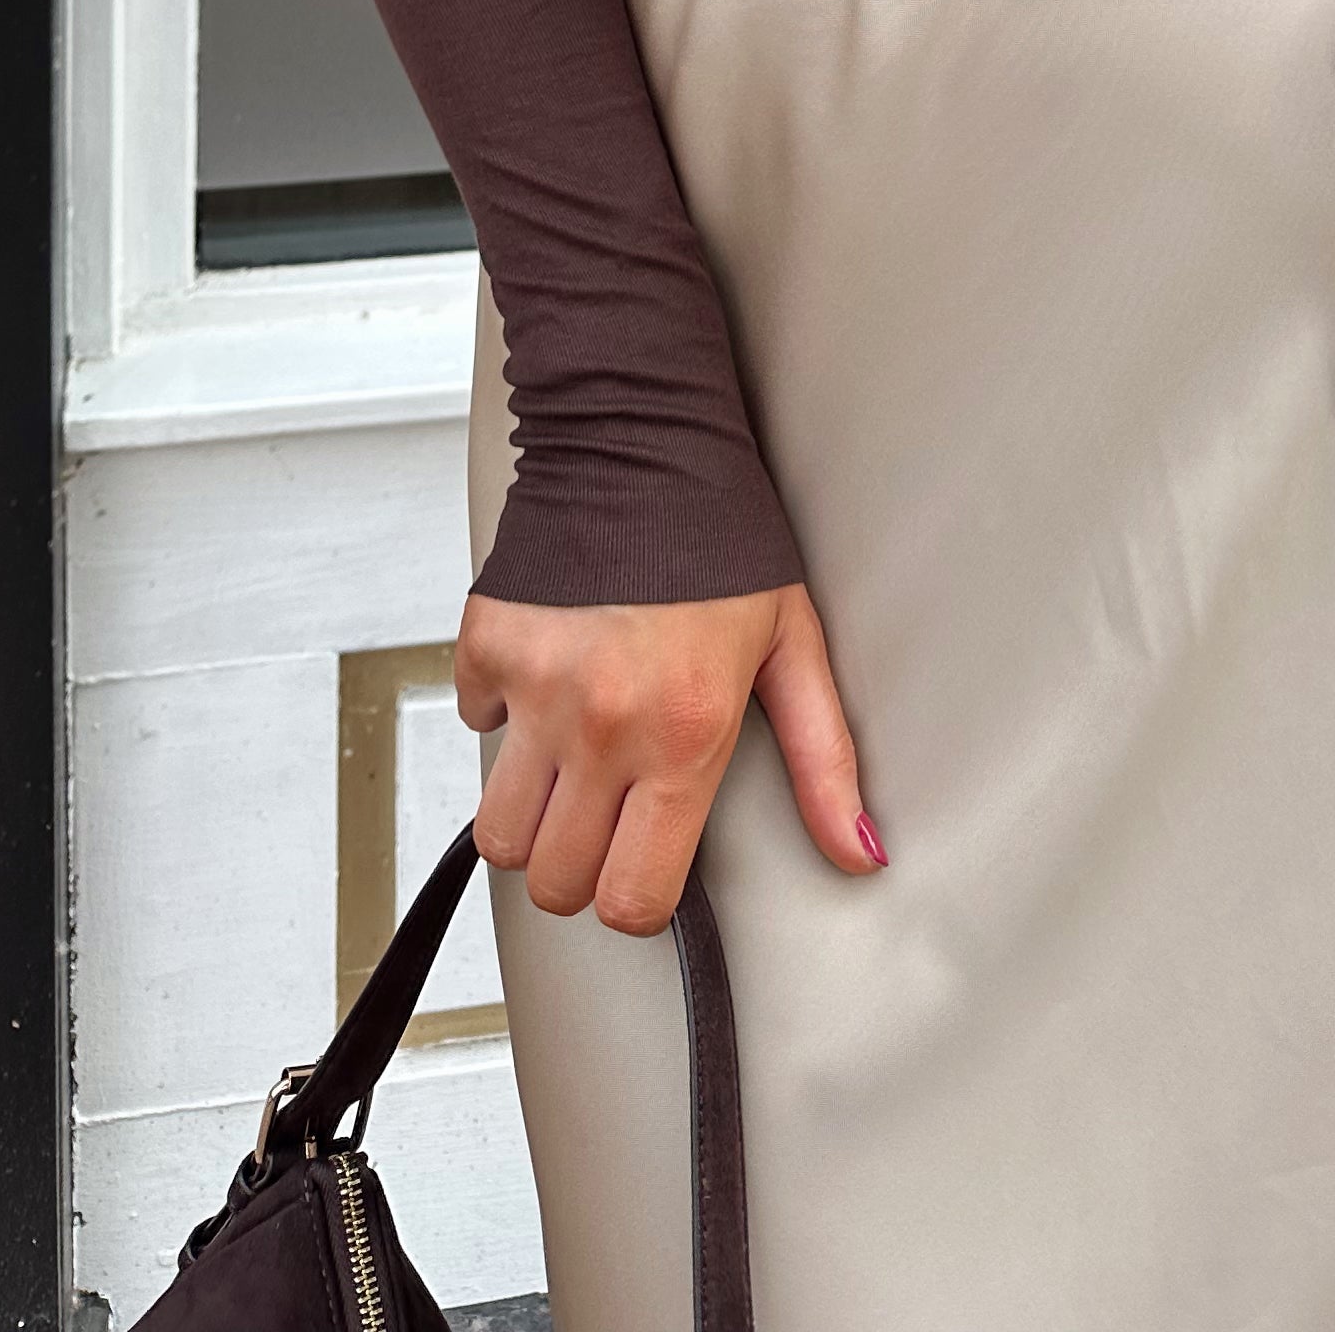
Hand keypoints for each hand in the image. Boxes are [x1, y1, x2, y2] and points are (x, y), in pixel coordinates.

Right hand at [456, 579, 883, 936]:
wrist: (642, 436)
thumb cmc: (722, 537)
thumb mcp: (792, 646)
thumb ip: (823, 762)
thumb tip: (860, 852)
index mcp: (684, 732)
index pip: (632, 897)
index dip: (638, 899)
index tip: (647, 863)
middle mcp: (604, 723)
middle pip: (557, 883)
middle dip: (582, 866)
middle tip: (610, 813)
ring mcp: (536, 688)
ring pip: (499, 835)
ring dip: (531, 816)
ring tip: (571, 764)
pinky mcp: (487, 646)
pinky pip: (474, 728)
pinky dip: (500, 719)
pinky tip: (546, 678)